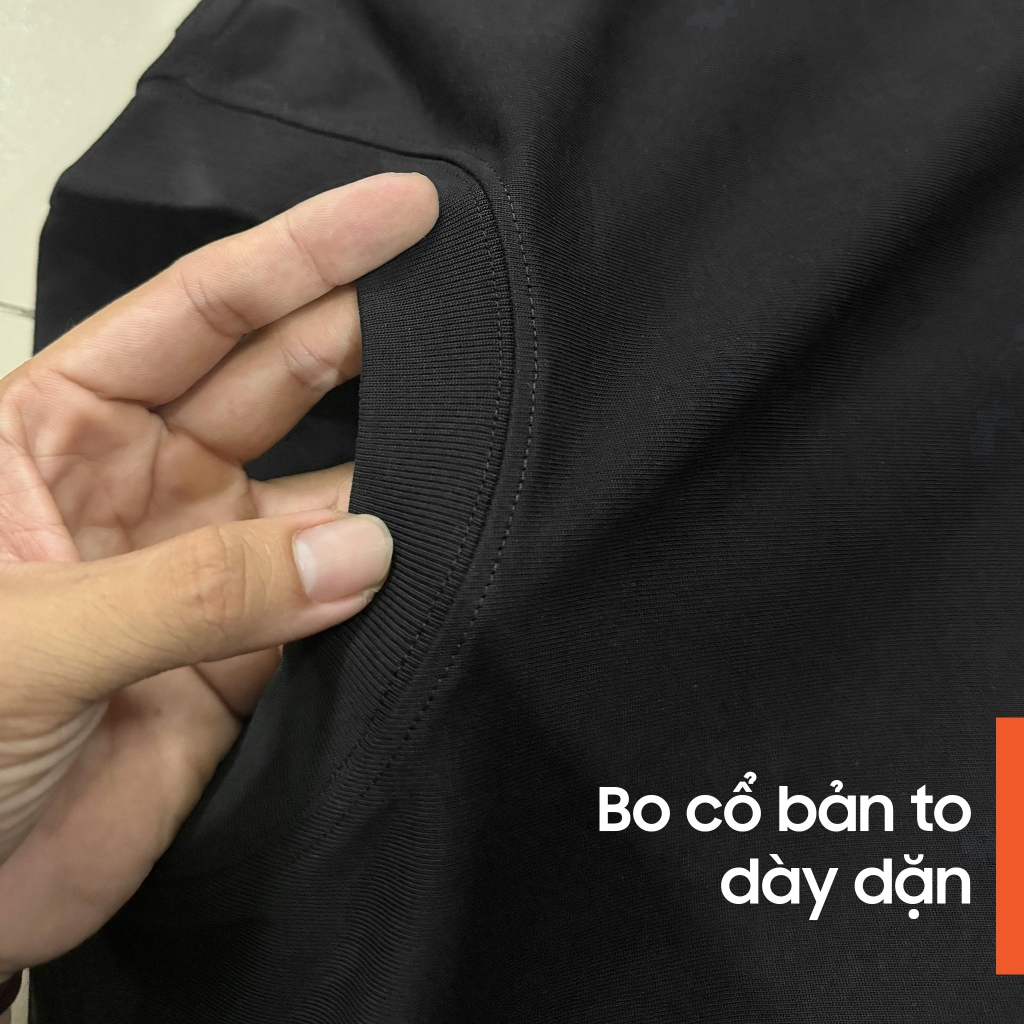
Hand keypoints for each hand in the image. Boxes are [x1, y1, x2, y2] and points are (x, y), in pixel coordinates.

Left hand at [0, 172, 438, 974]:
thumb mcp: (27, 639)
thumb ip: (199, 592)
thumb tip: (363, 552)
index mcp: (52, 429)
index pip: (197, 310)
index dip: (301, 254)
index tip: (399, 212)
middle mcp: (138, 484)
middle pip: (275, 378)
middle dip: (364, 332)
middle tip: (461, 302)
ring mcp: (201, 566)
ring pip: (320, 493)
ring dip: (392, 471)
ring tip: (471, 434)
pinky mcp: (244, 652)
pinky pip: (332, 593)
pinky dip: (385, 578)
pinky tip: (435, 548)